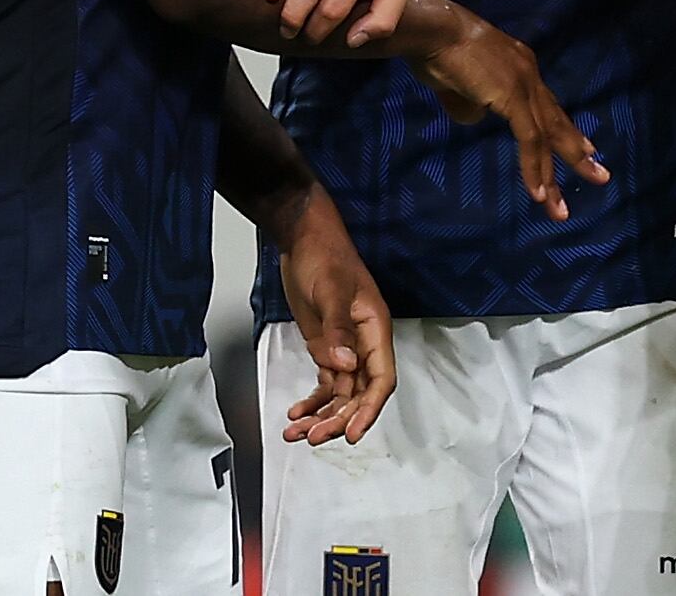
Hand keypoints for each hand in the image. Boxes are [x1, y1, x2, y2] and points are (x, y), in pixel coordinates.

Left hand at [274, 189, 395, 445]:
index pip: (380, 380)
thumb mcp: (329, 291)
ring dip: (321, 415)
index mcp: (375, 331)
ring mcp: (344, 347)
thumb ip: (337, 331)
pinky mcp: (327, 346)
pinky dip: (312, 400)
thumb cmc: (324, 257)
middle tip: (312, 437)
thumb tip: (345, 368)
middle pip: (358, 394)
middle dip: (337, 418)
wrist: (303, 238)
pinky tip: (295, 413)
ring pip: (340, 393)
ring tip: (295, 433)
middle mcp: (363, 345)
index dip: (369, 410)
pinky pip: (325, 383)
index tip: (351, 433)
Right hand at [409, 11, 610, 221]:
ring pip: (547, 137)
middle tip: (600, 176)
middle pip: (557, 122)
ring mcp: (525, 85)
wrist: (433, 32)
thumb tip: (477, 117)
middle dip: (578, 153)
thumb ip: (473, 103)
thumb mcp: (460, 85)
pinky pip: (529, 140)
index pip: (549, 106)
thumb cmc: (437, 53)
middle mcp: (530, 75)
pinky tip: (537, 193)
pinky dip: (533, 168)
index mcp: (521, 68)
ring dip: (553, 174)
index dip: (566, 131)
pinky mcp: (513, 97)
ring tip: (560, 208)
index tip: (586, 150)